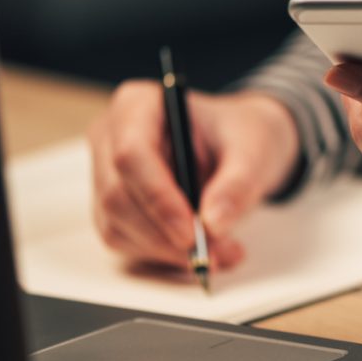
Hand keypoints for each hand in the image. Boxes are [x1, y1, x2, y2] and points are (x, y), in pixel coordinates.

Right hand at [88, 82, 299, 270]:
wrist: (240, 145)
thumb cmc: (241, 135)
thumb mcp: (254, 150)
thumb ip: (238, 184)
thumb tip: (214, 223)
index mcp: (138, 104)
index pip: (131, 155)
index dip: (158, 199)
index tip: (192, 233)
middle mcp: (111, 137)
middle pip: (118, 196)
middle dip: (166, 235)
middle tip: (216, 254)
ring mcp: (107, 174)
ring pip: (118, 225)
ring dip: (167, 252)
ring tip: (221, 253)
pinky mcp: (113, 207)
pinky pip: (126, 241)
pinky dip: (163, 256)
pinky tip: (201, 252)